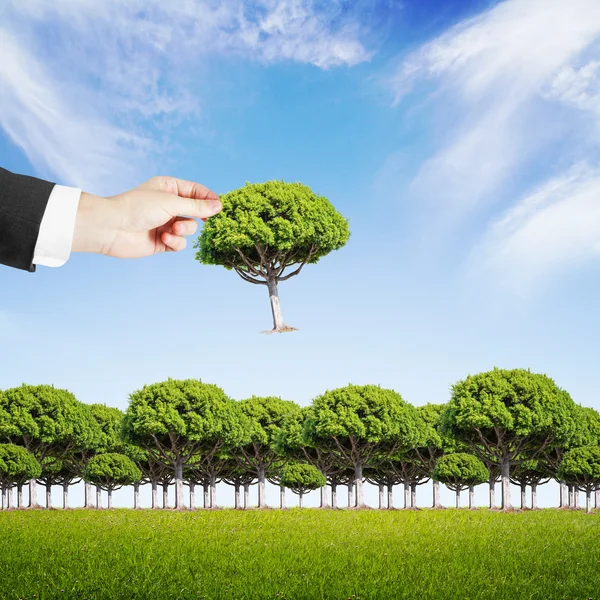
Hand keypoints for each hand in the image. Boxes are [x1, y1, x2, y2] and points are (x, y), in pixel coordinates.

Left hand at [72, 176, 221, 256]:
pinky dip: (175, 242)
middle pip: (195, 212)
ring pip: (189, 229)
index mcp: (169, 188)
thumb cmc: (137, 208)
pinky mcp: (162, 241)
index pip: (196, 191)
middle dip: (195, 218)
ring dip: (183, 231)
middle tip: (200, 220)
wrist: (112, 228)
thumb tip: (218, 206)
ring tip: (171, 230)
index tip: (219, 207)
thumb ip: (197, 206)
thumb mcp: (171, 202)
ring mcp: (165, 223)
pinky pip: (179, 243)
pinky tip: (164, 239)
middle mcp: (168, 205)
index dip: (208, 198)